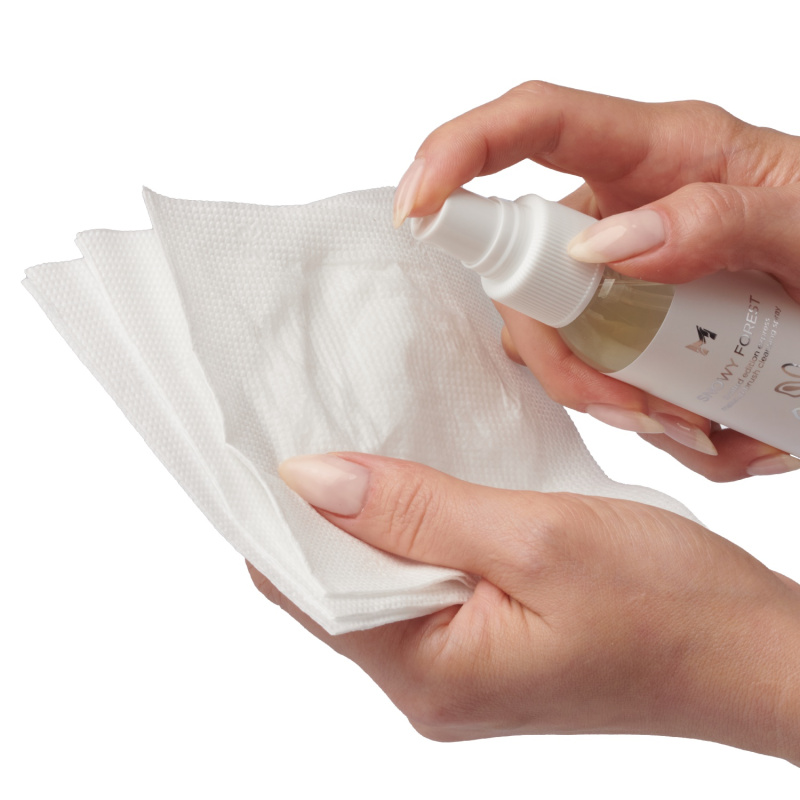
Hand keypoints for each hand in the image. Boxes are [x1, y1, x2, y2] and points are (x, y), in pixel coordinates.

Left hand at [249, 452, 799, 762]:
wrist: (750, 651)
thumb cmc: (668, 604)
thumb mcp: (536, 538)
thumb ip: (416, 511)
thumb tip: (311, 479)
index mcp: (429, 674)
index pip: (308, 593)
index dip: (282, 520)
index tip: (269, 445)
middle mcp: (430, 686)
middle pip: (335, 593)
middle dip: (320, 517)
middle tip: (313, 427)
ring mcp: (458, 672)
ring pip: (377, 588)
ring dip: (369, 522)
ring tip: (360, 446)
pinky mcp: (486, 650)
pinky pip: (421, 590)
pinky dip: (411, 538)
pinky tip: (418, 489)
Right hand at [392, 81, 799, 480]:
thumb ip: (724, 218)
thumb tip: (604, 247)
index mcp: (663, 152)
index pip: (533, 125)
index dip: (460, 152)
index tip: (417, 207)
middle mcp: (626, 206)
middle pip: (525, 266)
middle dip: (559, 347)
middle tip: (631, 404)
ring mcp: (620, 267)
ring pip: (548, 332)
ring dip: (600, 389)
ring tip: (688, 422)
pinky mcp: (628, 318)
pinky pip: (587, 367)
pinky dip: (628, 408)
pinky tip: (690, 422)